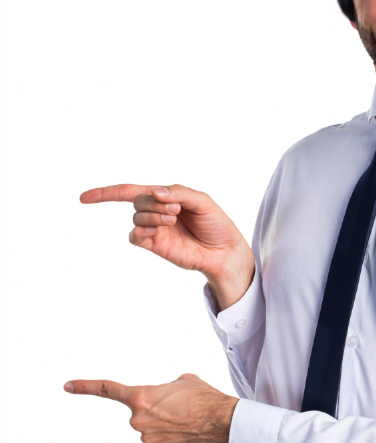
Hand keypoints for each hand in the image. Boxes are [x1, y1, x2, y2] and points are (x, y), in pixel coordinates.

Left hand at [64, 373, 238, 442]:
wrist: (222, 422)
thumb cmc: (204, 398)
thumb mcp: (181, 381)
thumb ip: (163, 389)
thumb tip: (165, 398)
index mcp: (140, 397)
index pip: (107, 390)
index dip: (85, 386)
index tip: (67, 385)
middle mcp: (138, 420)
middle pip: (139, 413)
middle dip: (154, 411)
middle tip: (178, 408)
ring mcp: (147, 440)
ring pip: (149, 431)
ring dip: (164, 426)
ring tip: (187, 421)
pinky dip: (171, 440)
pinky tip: (186, 435)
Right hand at [79, 183, 254, 309]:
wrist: (224, 251)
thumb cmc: (216, 224)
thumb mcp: (201, 201)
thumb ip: (178, 192)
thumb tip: (154, 191)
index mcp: (165, 197)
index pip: (129, 191)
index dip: (106, 193)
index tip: (83, 198)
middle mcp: (156, 212)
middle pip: (137, 200)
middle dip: (153, 202)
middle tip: (176, 211)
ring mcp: (154, 229)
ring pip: (137, 216)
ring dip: (152, 215)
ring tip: (172, 221)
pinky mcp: (155, 246)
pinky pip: (135, 237)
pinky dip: (139, 231)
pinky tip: (152, 232)